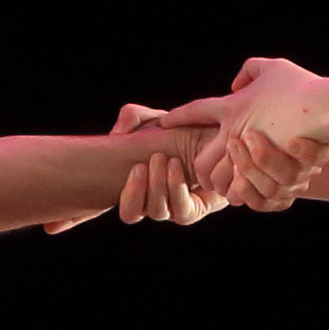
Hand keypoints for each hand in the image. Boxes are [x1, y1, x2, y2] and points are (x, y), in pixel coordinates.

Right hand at [84, 99, 231, 228]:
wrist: (212, 138)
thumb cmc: (178, 132)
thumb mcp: (153, 119)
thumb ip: (131, 117)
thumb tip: (117, 134)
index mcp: (140, 190)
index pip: (128, 210)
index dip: (129, 195)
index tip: (138, 167)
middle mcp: (154, 203)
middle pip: (136, 212)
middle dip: (143, 187)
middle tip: (156, 158)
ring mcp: (174, 209)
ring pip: (158, 212)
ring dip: (161, 186)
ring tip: (172, 161)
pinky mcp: (195, 209)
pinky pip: (182, 212)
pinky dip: (178, 189)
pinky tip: (180, 167)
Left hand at [171, 58, 328, 202]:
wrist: (323, 107)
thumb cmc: (301, 85)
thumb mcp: (273, 66)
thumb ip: (250, 70)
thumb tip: (236, 84)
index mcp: (232, 106)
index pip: (195, 111)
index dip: (178, 117)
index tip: (164, 122)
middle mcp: (233, 131)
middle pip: (199, 157)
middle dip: (197, 166)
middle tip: (199, 171)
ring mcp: (248, 153)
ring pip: (217, 177)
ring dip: (217, 183)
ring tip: (218, 186)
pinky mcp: (264, 168)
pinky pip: (241, 188)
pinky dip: (238, 191)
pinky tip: (239, 193)